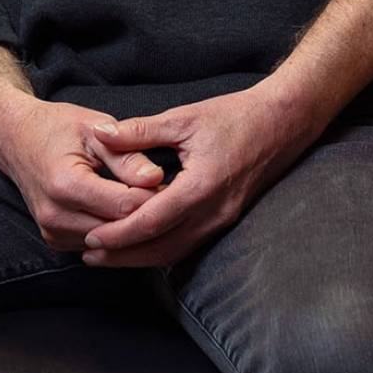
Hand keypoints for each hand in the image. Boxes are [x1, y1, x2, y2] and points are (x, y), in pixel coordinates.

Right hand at [0, 95, 170, 251]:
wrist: (16, 138)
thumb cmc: (57, 127)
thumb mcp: (95, 129)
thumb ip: (127, 155)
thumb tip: (157, 178)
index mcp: (65, 184)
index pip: (124, 206)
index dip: (153, 197)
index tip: (171, 183)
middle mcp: (54, 215)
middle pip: (117, 229)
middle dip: (145, 214)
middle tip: (168, 195)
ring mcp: (52, 232)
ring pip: (108, 243)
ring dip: (130, 227)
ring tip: (149, 202)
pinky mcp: (54, 240)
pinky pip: (94, 244)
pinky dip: (113, 231)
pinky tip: (126, 212)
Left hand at [77, 84, 319, 267]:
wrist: (282, 122)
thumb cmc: (234, 116)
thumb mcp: (183, 118)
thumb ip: (140, 131)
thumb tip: (100, 133)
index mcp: (201, 187)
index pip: (152, 222)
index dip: (119, 234)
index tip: (91, 238)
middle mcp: (214, 212)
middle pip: (162, 248)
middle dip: (124, 255)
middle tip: (90, 255)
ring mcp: (223, 220)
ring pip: (176, 251)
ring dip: (141, 256)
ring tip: (109, 254)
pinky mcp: (227, 219)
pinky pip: (190, 244)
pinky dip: (163, 248)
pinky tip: (143, 244)